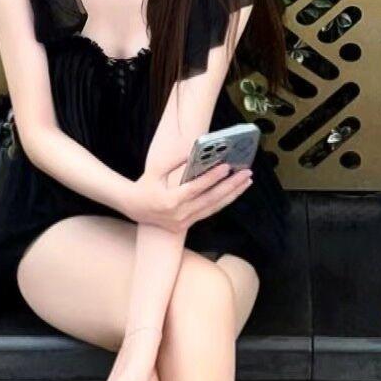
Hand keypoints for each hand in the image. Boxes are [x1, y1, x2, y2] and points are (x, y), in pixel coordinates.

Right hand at [129, 156, 252, 233]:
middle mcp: (178, 214)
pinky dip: (222, 202)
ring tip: (246, 182)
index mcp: (169, 201)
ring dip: (232, 194)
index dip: (212, 178)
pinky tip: (234, 192)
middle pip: (210, 199)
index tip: (226, 167)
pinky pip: (208, 213)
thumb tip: (197, 153)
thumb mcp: (156, 170)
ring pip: (213, 208)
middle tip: (246, 173)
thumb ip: (176, 162)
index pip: (195, 188)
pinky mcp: (186, 226)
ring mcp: (183, 223)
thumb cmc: (146, 185)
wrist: (134, 207)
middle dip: (231, 186)